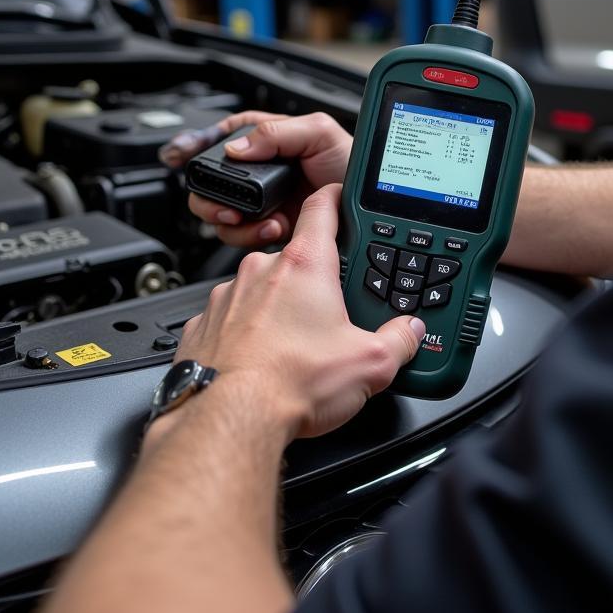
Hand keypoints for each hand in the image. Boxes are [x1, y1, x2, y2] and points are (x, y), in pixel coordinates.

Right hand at [159, 110, 352, 248]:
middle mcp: (261, 172)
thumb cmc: (350, 162)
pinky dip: (250, 236)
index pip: (224, 137)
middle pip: (211, 182)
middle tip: (226, 205)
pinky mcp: (271, 228)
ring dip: (231, 220)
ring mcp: (263, 202)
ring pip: (221, 213)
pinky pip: (242, 236)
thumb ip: (277, 132)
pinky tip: (273, 230)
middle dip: (209, 197)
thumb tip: (237, 148)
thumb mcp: (319, 133)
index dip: (198, 145)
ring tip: (255, 219)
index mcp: (268, 141)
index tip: (179, 155)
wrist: (368, 205)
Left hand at [174, 184, 424, 439]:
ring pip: (259, 292)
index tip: (339, 195)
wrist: (231, 417)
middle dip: (311, 284)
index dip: (334, 197)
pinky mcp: (203, 326)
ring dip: (275, 311)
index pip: (321, 209)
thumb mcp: (371, 364)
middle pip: (293, 260)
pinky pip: (230, 320)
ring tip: (293, 350)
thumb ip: (399, 340)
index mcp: (304, 266)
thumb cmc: (290, 382)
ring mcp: (227, 297)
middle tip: (327, 319)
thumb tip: (410, 333)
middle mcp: (260, 272)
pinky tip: (259, 362)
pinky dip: (245, 335)